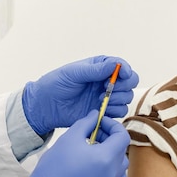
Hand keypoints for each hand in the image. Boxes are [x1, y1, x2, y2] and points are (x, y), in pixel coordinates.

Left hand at [22, 55, 138, 134]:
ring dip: (118, 99)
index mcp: (101, 66)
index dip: (126, 70)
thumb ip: (96, 70)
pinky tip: (100, 109)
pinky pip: (120, 112)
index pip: (122, 66)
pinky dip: (114, 111)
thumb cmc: (57, 84)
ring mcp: (106, 97)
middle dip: (123, 86)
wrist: (46, 106)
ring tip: (99, 99)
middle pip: (130, 82)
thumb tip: (116, 65)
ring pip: (127, 97)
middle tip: (108, 89)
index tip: (122, 75)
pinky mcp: (104, 112)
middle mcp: (107, 81)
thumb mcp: (75, 73)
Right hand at [27, 110, 129, 176]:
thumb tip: (96, 116)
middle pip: (122, 148)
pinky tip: (95, 163)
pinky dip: (111, 167)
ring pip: (121, 163)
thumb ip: (86, 123)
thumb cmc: (56, 167)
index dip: (113, 125)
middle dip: (110, 137)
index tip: (101, 123)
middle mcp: (112, 172)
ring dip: (112, 152)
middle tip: (94, 133)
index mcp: (106, 157)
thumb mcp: (70, 137)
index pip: (122, 136)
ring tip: (94, 148)